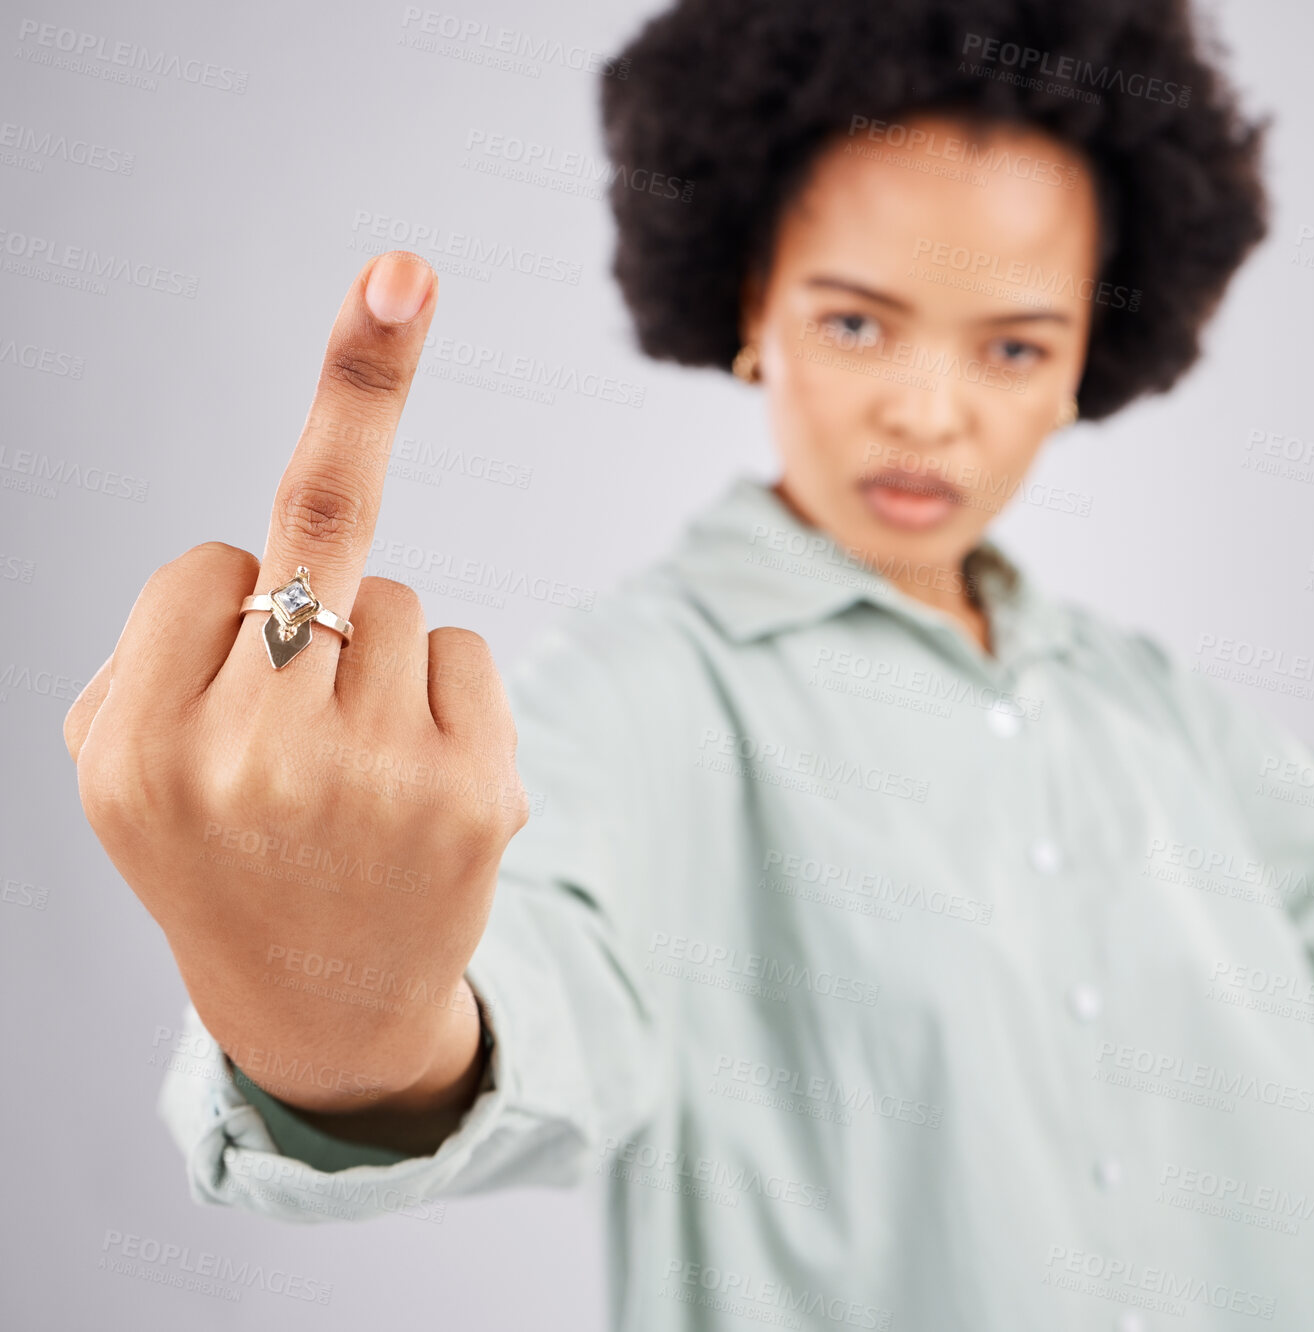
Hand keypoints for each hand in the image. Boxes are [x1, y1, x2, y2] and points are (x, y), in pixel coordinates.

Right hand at [64, 252, 526, 1118]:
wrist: (323, 1011)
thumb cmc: (222, 858)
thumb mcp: (128, 770)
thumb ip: (158, 649)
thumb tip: (276, 539)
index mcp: (136, 749)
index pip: (207, 558)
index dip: (227, 585)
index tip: (252, 562)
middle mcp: (248, 760)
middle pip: (326, 537)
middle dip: (351, 437)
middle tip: (403, 269)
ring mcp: (371, 781)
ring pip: (401, 599)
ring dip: (380, 651)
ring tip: (354, 770)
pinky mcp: (473, 795)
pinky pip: (467, 649)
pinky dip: (446, 689)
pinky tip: (417, 786)